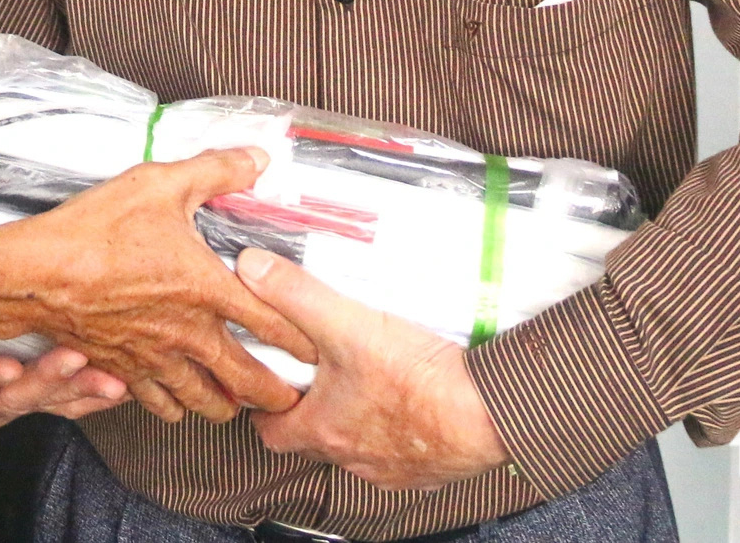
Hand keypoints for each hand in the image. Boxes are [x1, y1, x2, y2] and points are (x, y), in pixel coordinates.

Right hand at [0, 148, 314, 426]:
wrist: (36, 273)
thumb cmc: (94, 231)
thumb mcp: (161, 184)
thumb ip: (215, 171)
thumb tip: (256, 160)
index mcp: (205, 290)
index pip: (271, 323)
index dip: (299, 341)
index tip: (314, 352)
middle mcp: (185, 332)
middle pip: (244, 379)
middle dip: (272, 394)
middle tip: (287, 400)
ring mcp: (153, 357)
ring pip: (203, 400)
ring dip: (225, 405)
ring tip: (236, 403)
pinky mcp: (121, 368)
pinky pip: (156, 402)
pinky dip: (172, 407)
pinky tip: (176, 401)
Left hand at [239, 248, 509, 490]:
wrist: (489, 414)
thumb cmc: (419, 379)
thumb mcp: (347, 324)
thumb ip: (296, 295)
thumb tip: (251, 269)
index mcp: (323, 431)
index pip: (270, 429)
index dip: (265, 402)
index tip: (270, 375)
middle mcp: (352, 458)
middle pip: (313, 438)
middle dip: (309, 405)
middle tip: (314, 370)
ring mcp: (391, 469)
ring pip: (356, 445)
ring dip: (353, 416)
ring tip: (362, 376)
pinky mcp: (425, 469)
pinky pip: (398, 454)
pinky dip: (395, 428)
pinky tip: (406, 397)